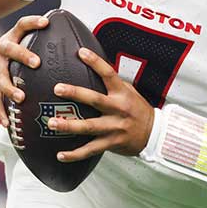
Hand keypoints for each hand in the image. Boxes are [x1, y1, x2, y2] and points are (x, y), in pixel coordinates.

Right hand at [0, 14, 48, 127]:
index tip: (46, 22)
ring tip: (21, 97)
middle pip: (10, 49)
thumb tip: (76, 41)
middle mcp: (0, 49)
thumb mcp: (21, 38)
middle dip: (22, 55)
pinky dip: (0, 112)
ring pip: (0, 77)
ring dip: (10, 88)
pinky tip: (7, 123)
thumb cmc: (13, 49)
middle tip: (36, 63)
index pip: (22, 25)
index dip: (33, 22)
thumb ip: (42, 40)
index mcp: (12, 36)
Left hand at [48, 47, 155, 161]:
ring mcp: (114, 127)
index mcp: (122, 93)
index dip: (96, 62)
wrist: (154, 134)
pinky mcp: (111, 143)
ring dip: (69, 125)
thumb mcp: (129, 92)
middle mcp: (118, 109)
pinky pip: (90, 150)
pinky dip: (75, 154)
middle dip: (75, 94)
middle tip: (58, 88)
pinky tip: (60, 155)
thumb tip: (95, 67)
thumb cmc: (138, 110)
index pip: (109, 74)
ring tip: (52, 123)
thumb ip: (113, 83)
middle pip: (95, 100)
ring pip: (89, 127)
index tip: (81, 52)